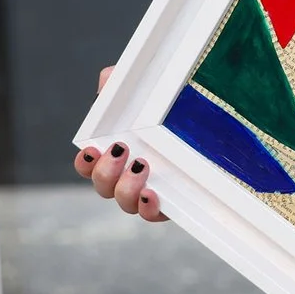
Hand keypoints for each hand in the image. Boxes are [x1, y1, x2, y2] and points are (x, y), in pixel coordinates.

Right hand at [75, 65, 166, 221]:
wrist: (209, 112)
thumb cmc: (169, 104)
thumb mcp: (146, 89)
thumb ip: (122, 83)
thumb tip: (107, 79)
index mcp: (117, 151)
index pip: (89, 164)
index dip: (85, 161)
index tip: (91, 149)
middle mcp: (128, 175)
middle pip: (104, 186)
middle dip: (105, 172)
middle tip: (120, 149)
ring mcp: (149, 189)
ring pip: (126, 202)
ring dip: (126, 188)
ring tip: (140, 166)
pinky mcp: (173, 201)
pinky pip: (153, 214)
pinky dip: (148, 208)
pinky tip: (152, 194)